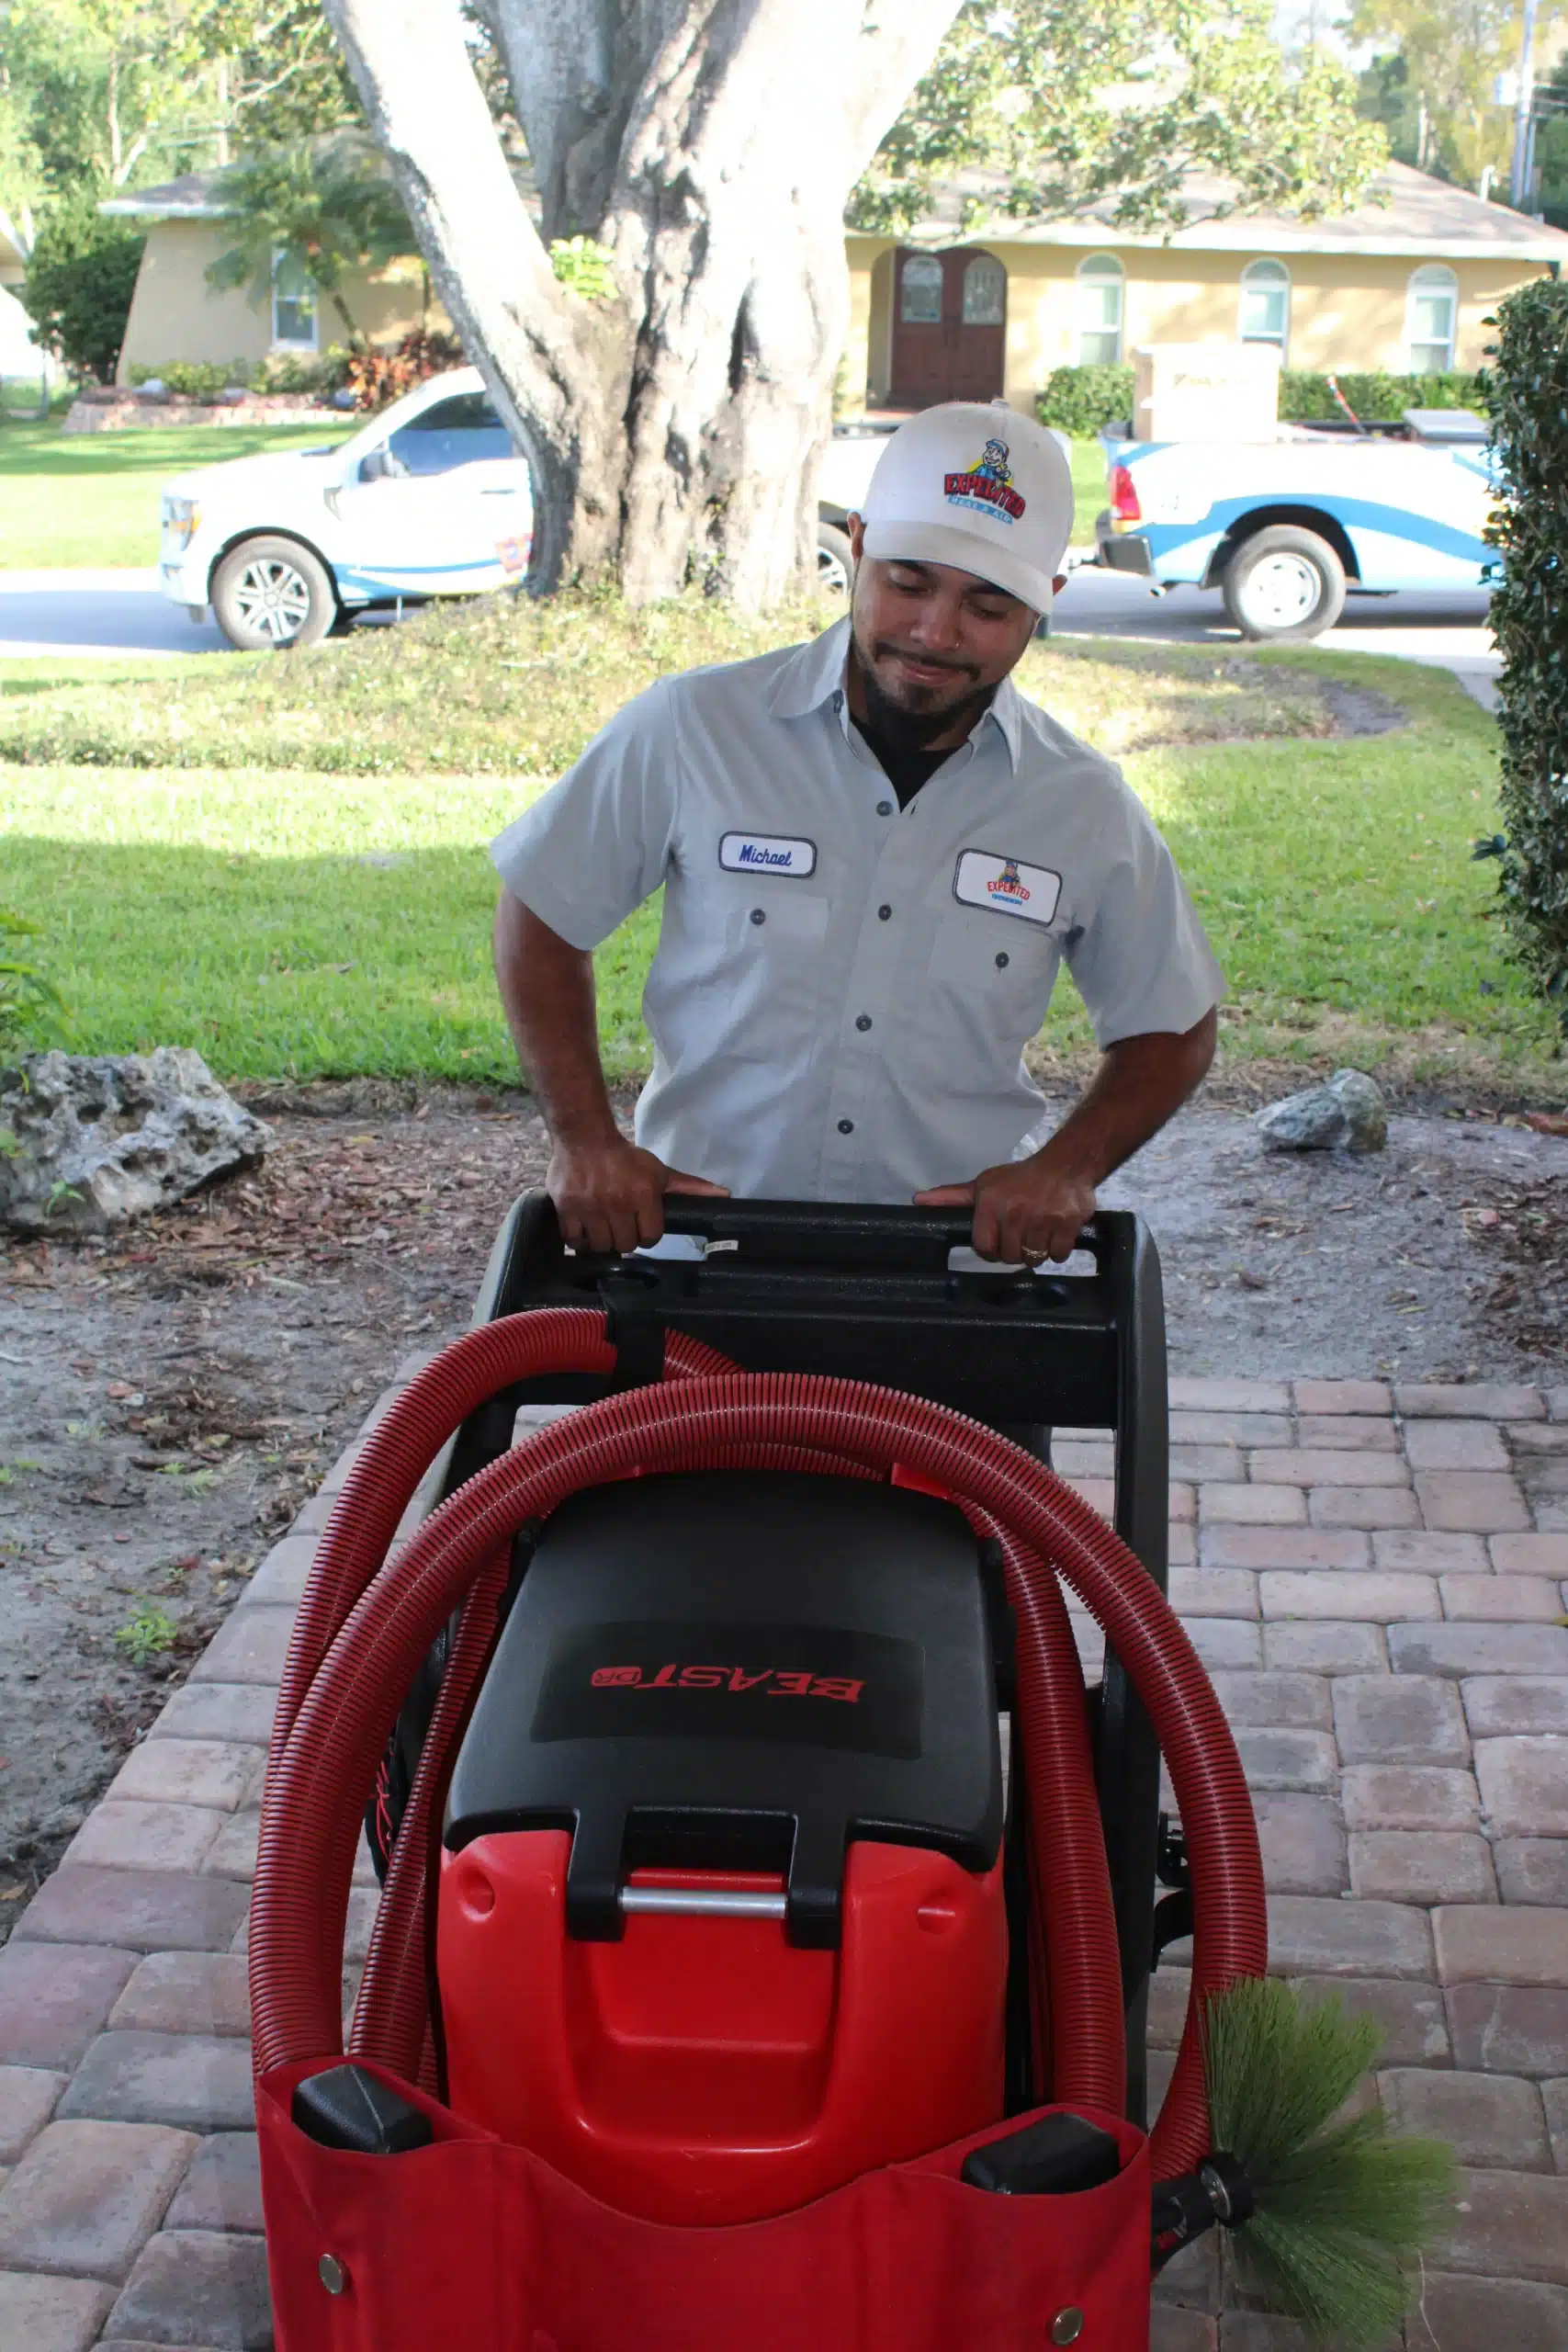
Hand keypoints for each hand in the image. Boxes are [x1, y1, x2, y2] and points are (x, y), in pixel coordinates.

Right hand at [547, 1134, 727, 1254]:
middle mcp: (617, 1203)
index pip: (651, 1238)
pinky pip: (574, 1241)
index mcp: (643, 1195)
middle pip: (625, 1245)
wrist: (585, 1138)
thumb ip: (689, 1187)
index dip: (647, 1236)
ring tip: (604, 1230)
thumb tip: (724, 1194)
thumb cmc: (624, 1158)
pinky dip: (579, 1241)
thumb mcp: (658, 1171)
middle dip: (626, 1240)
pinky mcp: (566, 1208)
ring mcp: (590, 1207)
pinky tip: (585, 1231)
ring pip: (601, 1247)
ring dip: (603, 1243)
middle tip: (621, 1228)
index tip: (641, 1229)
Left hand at [914, 1151, 1096, 1264]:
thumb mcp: (985, 1184)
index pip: (984, 1248)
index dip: (990, 1250)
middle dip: (1014, 1251)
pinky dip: (1057, 1251)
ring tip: (1037, 1234)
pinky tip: (1054, 1235)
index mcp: (991, 1205)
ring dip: (1036, 1252)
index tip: (998, 1243)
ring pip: (1034, 1259)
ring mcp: (1043, 1221)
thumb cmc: (1020, 1177)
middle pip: (1009, 1257)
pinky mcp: (1068, 1226)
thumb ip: (953, 1197)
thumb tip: (918, 1200)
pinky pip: (1058, 1256)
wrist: (1065, 1164)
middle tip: (1020, 1236)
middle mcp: (1015, 1214)